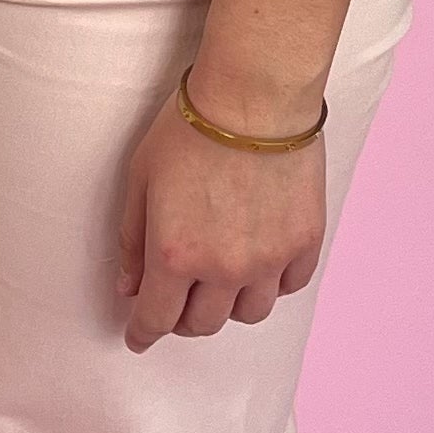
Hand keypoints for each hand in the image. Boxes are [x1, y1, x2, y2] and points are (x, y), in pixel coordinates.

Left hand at [115, 73, 327, 350]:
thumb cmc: (190, 127)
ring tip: (220, 282)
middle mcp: (224, 269)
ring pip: (249, 314)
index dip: (143, 334)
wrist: (255, 94)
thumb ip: (132, 240)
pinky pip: (289, 286)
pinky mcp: (305, 241)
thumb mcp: (140, 179)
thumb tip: (129, 286)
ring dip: (228, 306)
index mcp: (175, 255)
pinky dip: (271, 283)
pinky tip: (260, 263)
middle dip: (182, 319)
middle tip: (176, 301)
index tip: (139, 338)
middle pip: (203, 324)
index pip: (156, 319)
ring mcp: (269, 259)